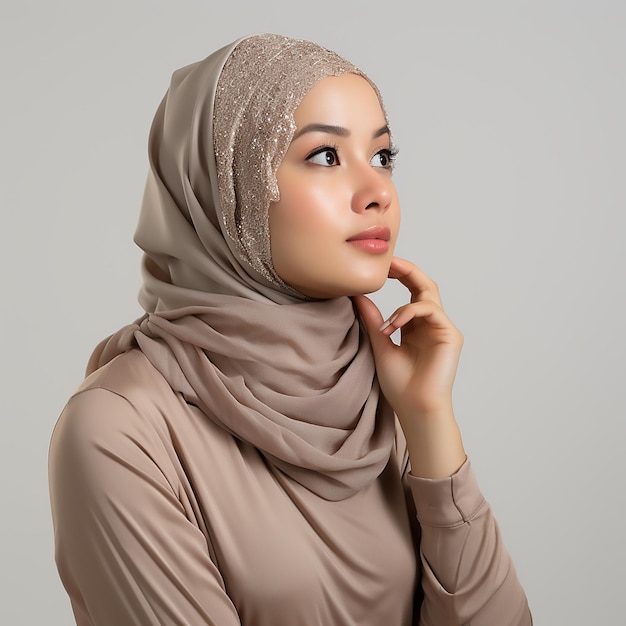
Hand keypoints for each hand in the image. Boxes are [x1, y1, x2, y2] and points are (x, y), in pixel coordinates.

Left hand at [353, 257, 465, 476]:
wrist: (414, 408)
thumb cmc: (400, 384)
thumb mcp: (380, 344)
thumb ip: (373, 320)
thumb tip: (357, 296)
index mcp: (416, 326)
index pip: (410, 291)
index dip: (399, 274)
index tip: (380, 266)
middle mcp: (431, 324)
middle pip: (424, 284)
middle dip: (406, 270)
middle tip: (387, 262)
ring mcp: (442, 328)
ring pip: (428, 295)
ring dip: (403, 302)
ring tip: (386, 325)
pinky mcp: (450, 335)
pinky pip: (431, 311)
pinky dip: (410, 313)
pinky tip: (394, 328)